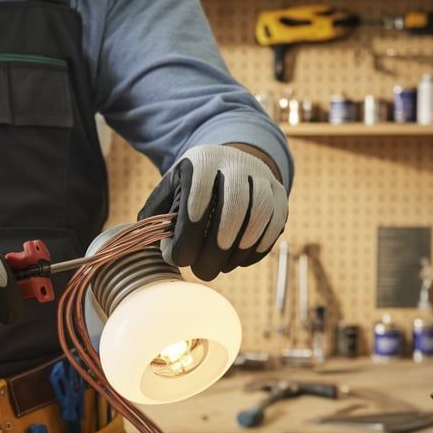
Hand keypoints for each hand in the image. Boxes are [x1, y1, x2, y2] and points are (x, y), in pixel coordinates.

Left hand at [138, 144, 287, 280]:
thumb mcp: (171, 190)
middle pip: (234, 204)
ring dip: (242, 247)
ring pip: (259, 213)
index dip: (190, 230)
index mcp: (203, 160)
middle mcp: (236, 162)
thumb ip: (157, 214)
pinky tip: (240, 261)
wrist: (230, 166)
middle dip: (218, 246)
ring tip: (224, 267)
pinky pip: (275, 222)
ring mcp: (262, 176)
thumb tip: (153, 245)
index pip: (199, 194)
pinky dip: (259, 247)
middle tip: (203, 272)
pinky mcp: (279, 193)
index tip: (180, 258)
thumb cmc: (193, 187)